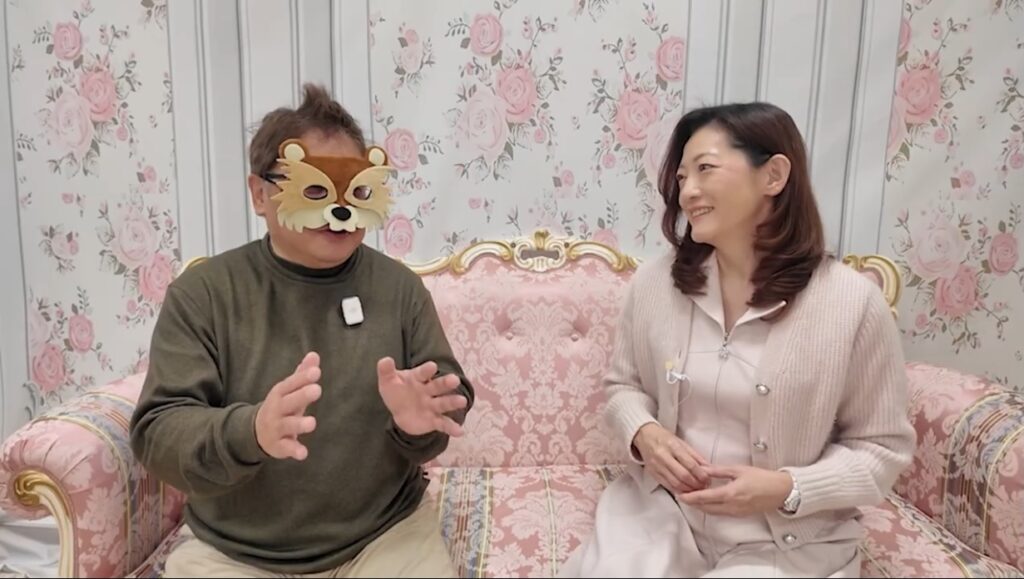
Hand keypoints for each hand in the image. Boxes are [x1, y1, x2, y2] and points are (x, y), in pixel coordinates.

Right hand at [255, 352, 321, 460]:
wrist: (256, 432)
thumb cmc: (281, 406)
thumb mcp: (289, 390)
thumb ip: (302, 374)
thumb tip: (315, 355)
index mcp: (280, 394)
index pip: (290, 384)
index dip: (302, 378)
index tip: (316, 371)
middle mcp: (277, 410)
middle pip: (288, 402)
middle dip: (302, 396)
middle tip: (317, 389)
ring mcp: (276, 428)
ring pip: (288, 425)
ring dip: (299, 424)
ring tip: (312, 423)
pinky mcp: (278, 445)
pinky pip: (286, 448)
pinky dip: (294, 451)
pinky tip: (303, 453)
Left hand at [377, 357, 467, 436]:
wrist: (400, 412)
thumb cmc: (397, 392)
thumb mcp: (388, 382)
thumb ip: (386, 371)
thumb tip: (385, 359)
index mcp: (417, 379)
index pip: (422, 373)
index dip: (427, 370)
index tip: (432, 367)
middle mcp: (428, 391)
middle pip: (438, 386)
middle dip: (446, 383)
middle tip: (454, 380)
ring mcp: (432, 406)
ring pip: (443, 403)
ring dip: (453, 402)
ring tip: (462, 401)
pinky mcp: (434, 420)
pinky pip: (443, 423)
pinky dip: (451, 427)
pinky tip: (460, 431)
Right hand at [631, 422, 710, 492]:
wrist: (644, 436)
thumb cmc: (664, 438)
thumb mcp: (681, 442)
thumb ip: (695, 456)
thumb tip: (708, 468)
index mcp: (673, 446)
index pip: (690, 464)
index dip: (701, 474)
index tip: (707, 479)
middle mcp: (663, 456)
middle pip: (683, 476)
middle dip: (696, 484)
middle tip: (704, 486)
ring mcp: (657, 466)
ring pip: (675, 483)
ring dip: (688, 489)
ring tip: (696, 489)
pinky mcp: (652, 473)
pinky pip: (667, 486)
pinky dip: (678, 490)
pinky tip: (685, 490)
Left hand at [678, 465, 792, 515]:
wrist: (781, 491)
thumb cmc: (763, 478)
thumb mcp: (738, 470)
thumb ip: (718, 471)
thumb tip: (703, 469)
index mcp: (730, 494)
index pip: (704, 498)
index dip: (690, 497)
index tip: (680, 495)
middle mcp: (731, 506)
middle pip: (705, 508)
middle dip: (692, 503)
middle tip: (682, 496)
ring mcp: (736, 512)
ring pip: (712, 512)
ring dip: (701, 506)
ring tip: (691, 498)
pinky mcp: (740, 515)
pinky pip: (721, 513)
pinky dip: (711, 508)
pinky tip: (708, 501)